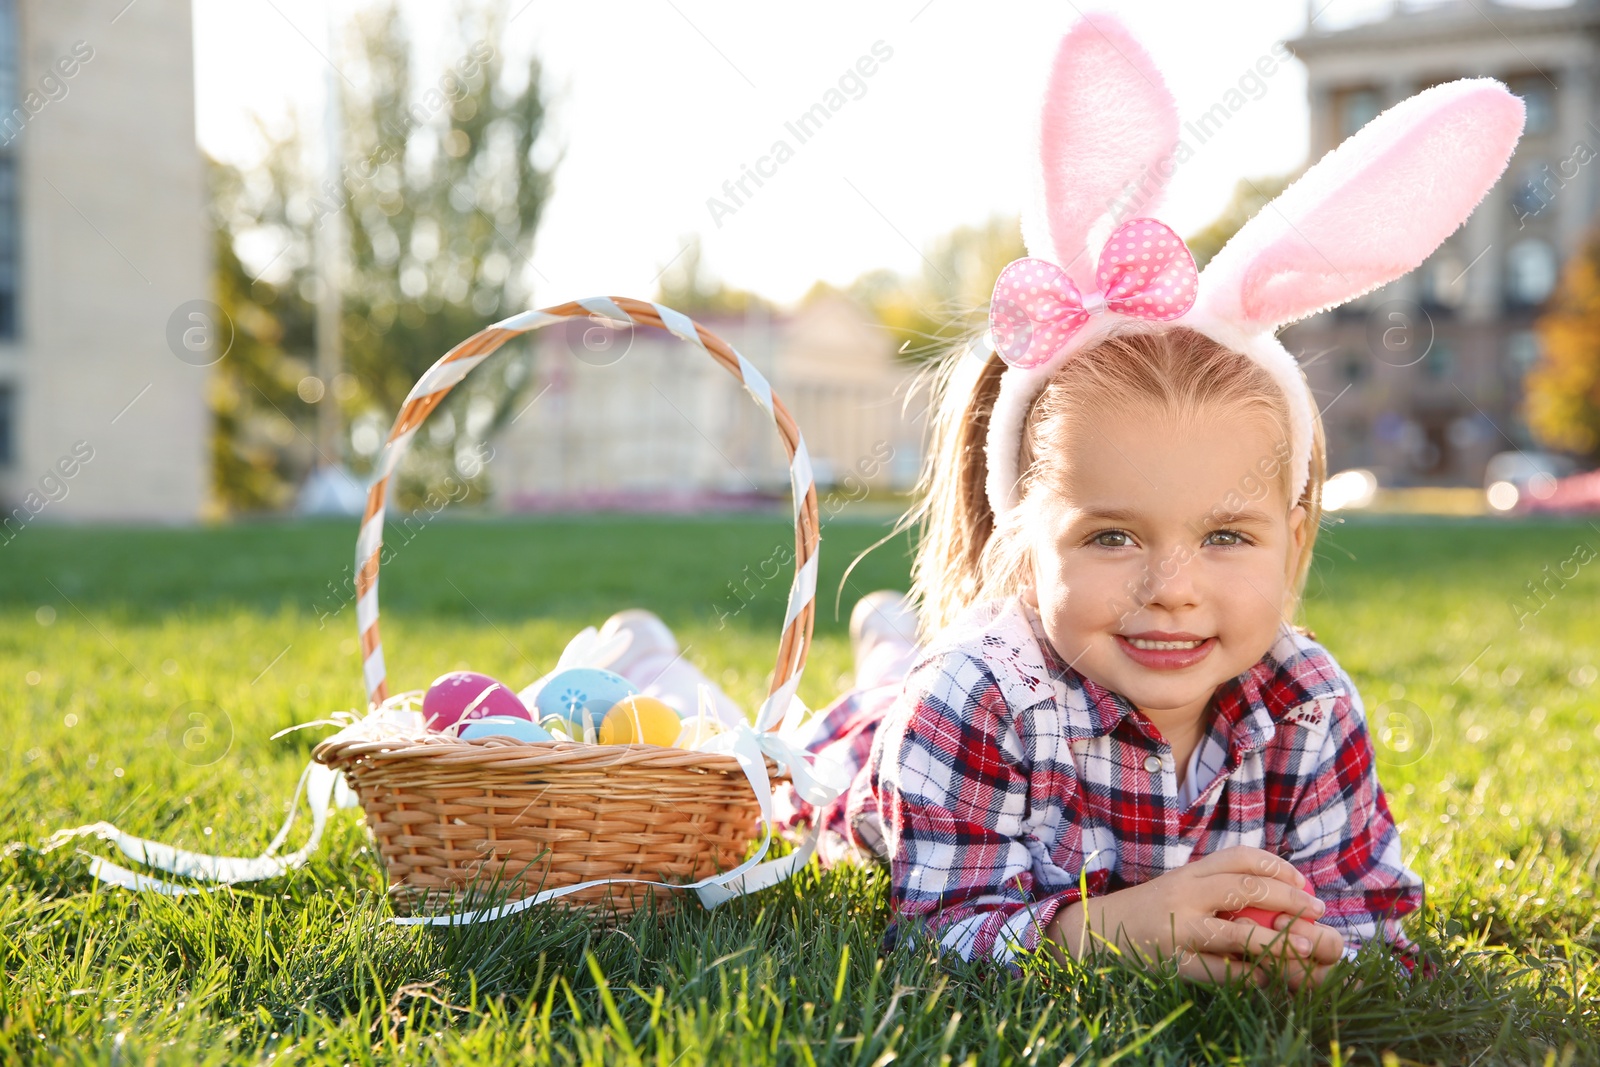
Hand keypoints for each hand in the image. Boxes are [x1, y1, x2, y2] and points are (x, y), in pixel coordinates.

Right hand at [1045, 846, 1339, 985]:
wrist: (1093, 933)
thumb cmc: (1147, 913)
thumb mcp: (1178, 889)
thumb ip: (1215, 888)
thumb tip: (1275, 895)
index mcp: (1188, 873)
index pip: (1240, 858)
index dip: (1278, 866)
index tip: (1302, 882)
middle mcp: (1184, 893)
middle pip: (1246, 887)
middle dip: (1289, 897)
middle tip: (1317, 910)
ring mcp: (1179, 928)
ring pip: (1237, 931)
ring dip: (1278, 939)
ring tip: (1306, 946)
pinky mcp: (1175, 962)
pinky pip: (1222, 971)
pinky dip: (1251, 974)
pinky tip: (1269, 976)